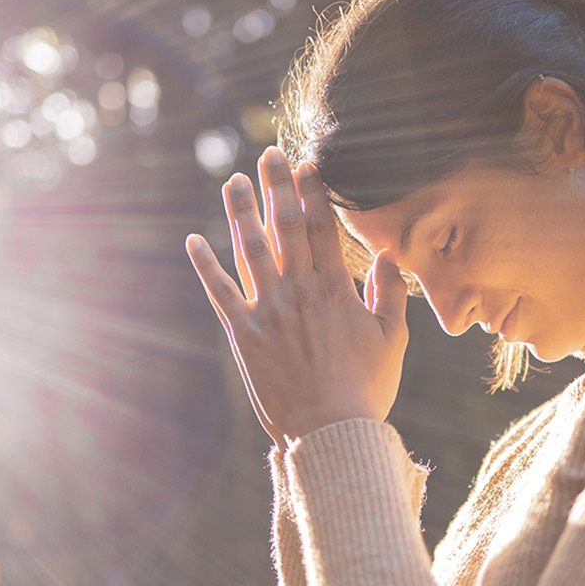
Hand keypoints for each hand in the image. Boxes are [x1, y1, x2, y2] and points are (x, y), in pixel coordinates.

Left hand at [186, 147, 408, 449]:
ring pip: (250, 249)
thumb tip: (390, 257)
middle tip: (268, 154)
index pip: (323, 229)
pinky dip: (205, 266)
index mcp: (335, 290)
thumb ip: (390, 294)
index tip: (306, 165)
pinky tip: (192, 241)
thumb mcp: (392, 340)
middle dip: (277, 187)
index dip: (313, 193)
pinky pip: (219, 292)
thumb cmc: (366, 389)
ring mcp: (267, 310)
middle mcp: (298, 291)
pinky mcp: (242, 334)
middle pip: (286, 227)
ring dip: (241, 212)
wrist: (330, 431)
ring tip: (233, 181)